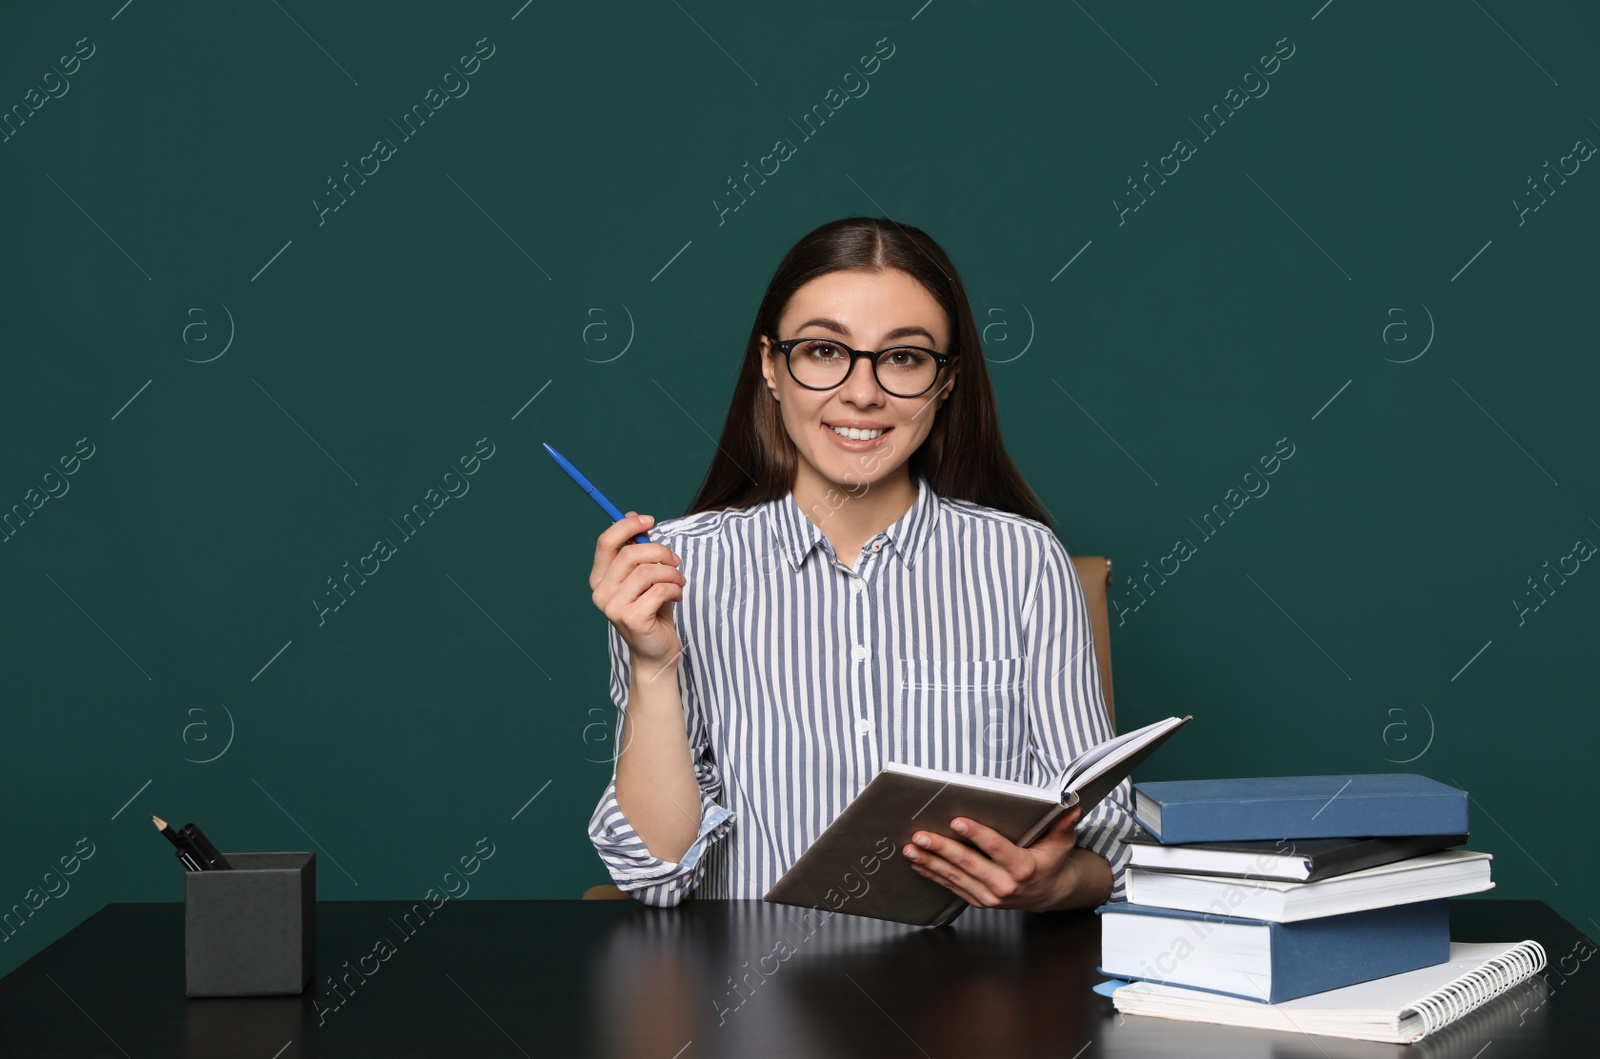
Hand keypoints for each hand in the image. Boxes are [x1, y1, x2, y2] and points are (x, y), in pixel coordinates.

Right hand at [589, 511, 684, 668]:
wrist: (656, 651)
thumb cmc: (652, 610)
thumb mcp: (644, 576)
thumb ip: (637, 549)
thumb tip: (632, 515)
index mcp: (599, 579)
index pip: (606, 542)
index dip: (627, 526)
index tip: (649, 520)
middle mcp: (601, 592)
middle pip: (630, 554)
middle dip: (660, 551)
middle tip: (675, 561)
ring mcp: (613, 607)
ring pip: (648, 571)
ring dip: (671, 573)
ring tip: (679, 582)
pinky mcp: (631, 618)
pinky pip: (659, 590)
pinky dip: (675, 589)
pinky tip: (677, 596)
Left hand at [902, 805, 1099, 911]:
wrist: (1050, 894)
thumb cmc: (1052, 862)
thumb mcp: (1062, 843)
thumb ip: (1062, 824)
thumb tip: (1070, 804)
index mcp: (1024, 868)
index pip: (996, 848)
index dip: (976, 834)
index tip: (957, 821)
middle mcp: (1005, 885)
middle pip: (968, 864)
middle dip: (941, 848)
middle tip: (921, 835)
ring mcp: (990, 896)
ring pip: (955, 877)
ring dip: (930, 861)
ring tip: (911, 848)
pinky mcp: (979, 901)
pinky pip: (952, 888)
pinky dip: (933, 875)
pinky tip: (918, 863)